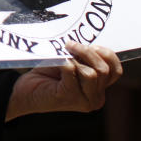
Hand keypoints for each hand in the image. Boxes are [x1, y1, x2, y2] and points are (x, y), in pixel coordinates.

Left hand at [5, 42, 121, 120]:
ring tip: (62, 53)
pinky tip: (55, 61)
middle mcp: (95, 98)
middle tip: (70, 44)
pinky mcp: (68, 97)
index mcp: (99, 89)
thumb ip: (83, 57)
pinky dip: (63, 61)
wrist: (24, 92)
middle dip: (87, 52)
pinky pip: (72, 71)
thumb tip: (87, 40)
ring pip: (91, 73)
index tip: (91, 44)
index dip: (106, 54)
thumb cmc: (47, 75)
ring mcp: (83, 100)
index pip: (115, 70)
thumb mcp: (71, 63)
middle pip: (104, 69)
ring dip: (76, 57)